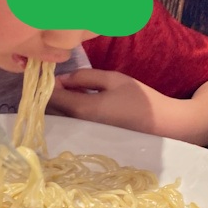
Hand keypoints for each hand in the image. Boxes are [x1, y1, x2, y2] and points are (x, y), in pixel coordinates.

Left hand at [49, 69, 184, 137]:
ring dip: (57, 102)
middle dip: (49, 93)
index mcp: (81, 108)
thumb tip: (61, 78)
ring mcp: (80, 133)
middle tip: (58, 78)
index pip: (50, 96)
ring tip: (69, 87)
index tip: (49, 71)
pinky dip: (66, 110)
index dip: (45, 82)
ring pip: (57, 116)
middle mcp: (76, 124)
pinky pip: (68, 122)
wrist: (161, 126)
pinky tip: (78, 99)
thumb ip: (84, 76)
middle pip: (50, 108)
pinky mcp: (86, 137)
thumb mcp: (113, 79)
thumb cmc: (139, 99)